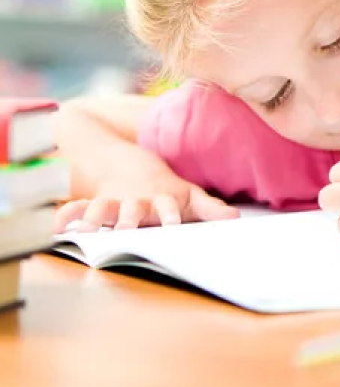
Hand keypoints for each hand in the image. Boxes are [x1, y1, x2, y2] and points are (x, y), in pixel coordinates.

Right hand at [54, 161, 238, 233]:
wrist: (127, 158)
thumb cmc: (164, 185)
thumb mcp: (188, 194)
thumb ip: (210, 208)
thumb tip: (236, 219)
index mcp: (162, 200)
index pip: (168, 207)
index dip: (169, 215)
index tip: (172, 224)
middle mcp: (138, 202)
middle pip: (132, 210)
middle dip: (129, 219)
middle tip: (124, 228)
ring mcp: (115, 202)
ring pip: (103, 208)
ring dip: (95, 216)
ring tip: (85, 228)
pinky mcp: (96, 203)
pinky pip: (78, 207)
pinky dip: (67, 214)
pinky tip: (56, 225)